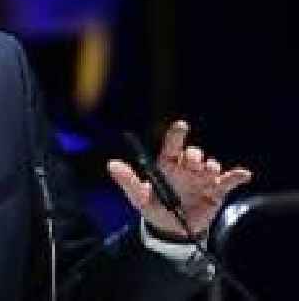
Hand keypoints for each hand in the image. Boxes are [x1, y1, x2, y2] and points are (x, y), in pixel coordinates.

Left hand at [108, 120, 251, 237]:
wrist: (170, 230)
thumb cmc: (154, 206)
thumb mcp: (138, 196)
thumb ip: (127, 180)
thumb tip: (111, 165)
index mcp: (167, 164)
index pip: (173, 144)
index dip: (177, 134)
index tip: (181, 126)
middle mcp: (186, 168)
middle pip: (194, 154)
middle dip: (194, 156)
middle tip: (192, 163)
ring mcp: (202, 179)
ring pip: (211, 165)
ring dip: (210, 167)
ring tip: (207, 173)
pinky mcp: (216, 192)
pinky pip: (229, 181)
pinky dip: (237, 176)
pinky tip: (243, 175)